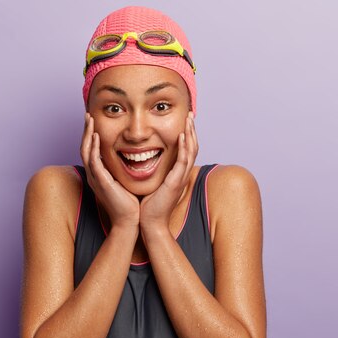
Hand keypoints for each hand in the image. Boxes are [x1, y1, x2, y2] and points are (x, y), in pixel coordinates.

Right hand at [80, 112, 139, 229]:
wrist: (130, 220)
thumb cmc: (130, 202)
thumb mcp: (125, 180)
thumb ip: (123, 169)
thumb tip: (132, 156)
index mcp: (98, 174)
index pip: (91, 150)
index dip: (91, 135)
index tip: (94, 121)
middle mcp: (93, 175)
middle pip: (84, 148)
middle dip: (86, 130)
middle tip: (88, 115)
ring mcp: (95, 179)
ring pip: (86, 152)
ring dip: (87, 134)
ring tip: (89, 120)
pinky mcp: (101, 182)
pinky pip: (94, 162)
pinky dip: (94, 148)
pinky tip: (96, 136)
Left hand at [140, 112, 197, 230]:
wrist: (149, 223)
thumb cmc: (148, 206)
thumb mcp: (153, 184)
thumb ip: (153, 172)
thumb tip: (144, 161)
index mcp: (176, 174)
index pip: (185, 150)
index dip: (186, 135)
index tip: (184, 121)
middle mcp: (181, 174)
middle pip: (192, 147)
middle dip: (192, 130)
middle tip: (191, 114)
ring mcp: (180, 178)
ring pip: (191, 151)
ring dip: (191, 134)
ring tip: (189, 119)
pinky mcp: (175, 182)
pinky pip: (183, 161)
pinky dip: (184, 147)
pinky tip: (182, 136)